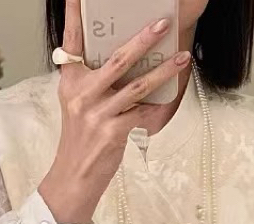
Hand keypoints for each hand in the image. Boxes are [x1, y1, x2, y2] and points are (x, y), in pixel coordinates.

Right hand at [38, 0, 190, 223]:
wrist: (74, 177)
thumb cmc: (81, 139)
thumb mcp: (77, 104)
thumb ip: (92, 81)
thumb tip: (124, 59)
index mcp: (71, 81)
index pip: (72, 40)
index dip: (74, 14)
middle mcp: (82, 94)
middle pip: (117, 59)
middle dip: (143, 39)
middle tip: (162, 24)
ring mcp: (97, 114)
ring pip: (137, 86)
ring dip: (163, 71)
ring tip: (182, 58)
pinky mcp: (112, 133)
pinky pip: (143, 114)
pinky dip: (160, 108)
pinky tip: (173, 98)